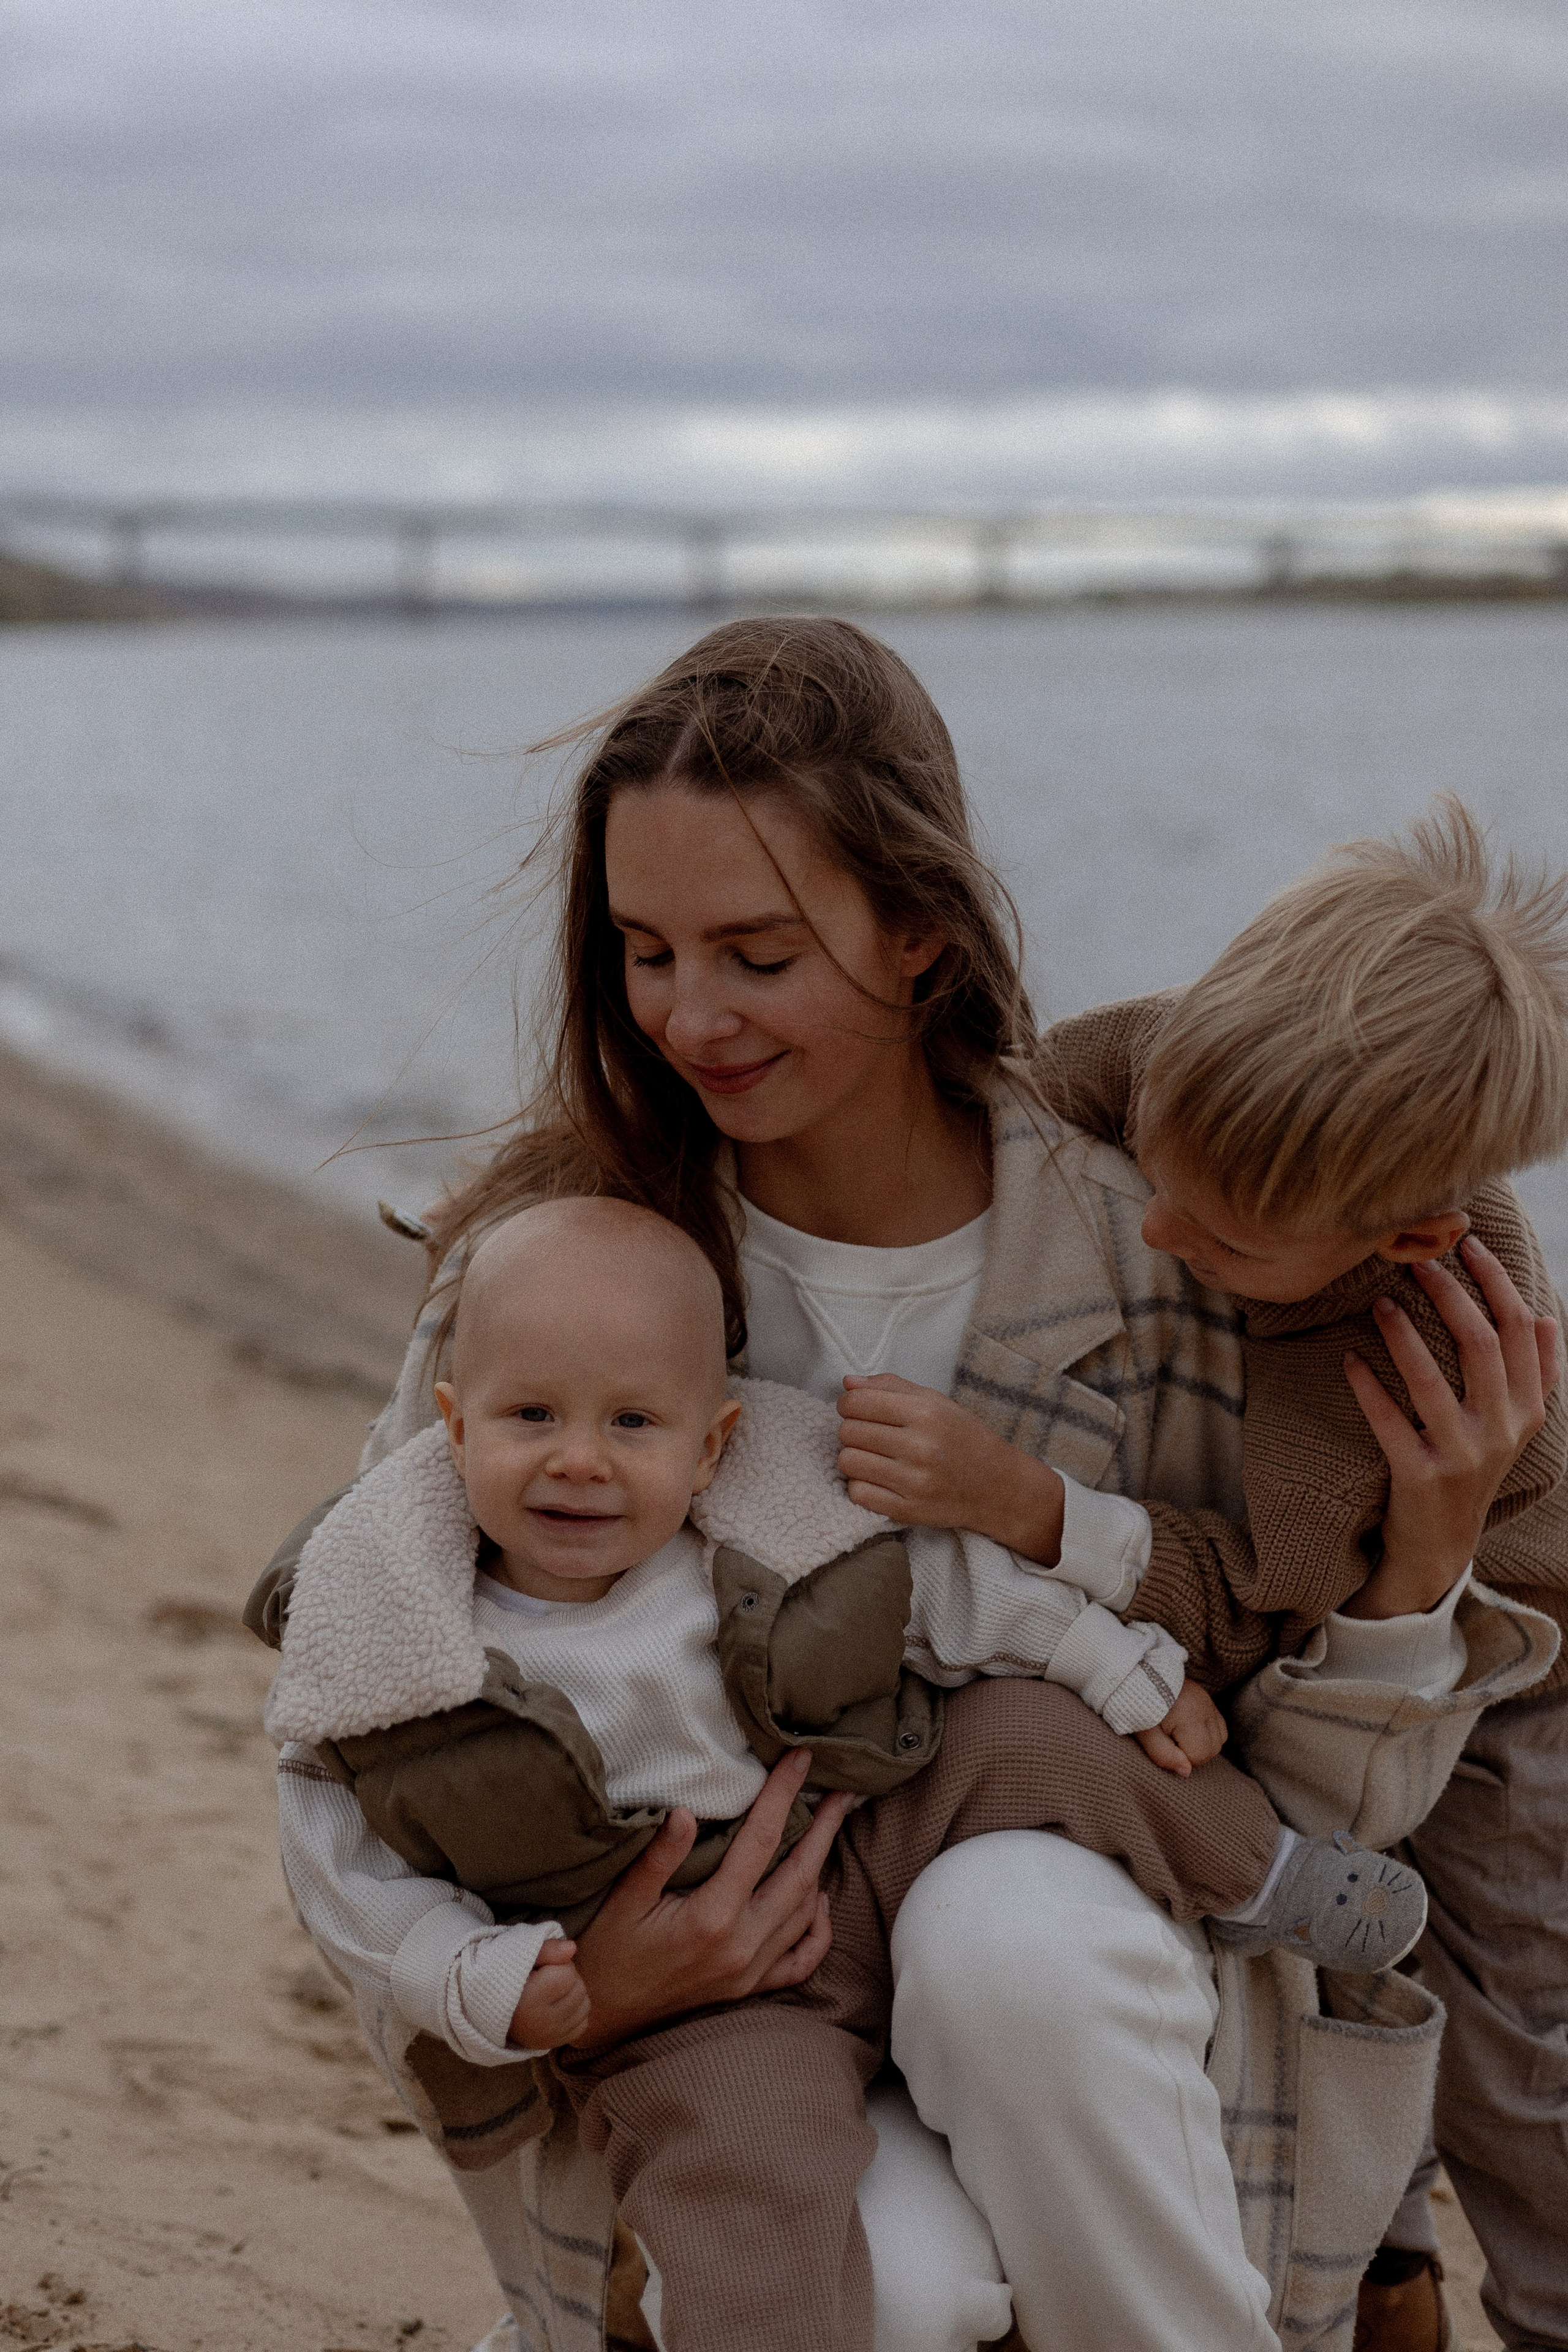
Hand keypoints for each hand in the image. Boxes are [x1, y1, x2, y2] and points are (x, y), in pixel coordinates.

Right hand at [508, 1939, 590, 2049]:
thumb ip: (547, 1949)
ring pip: (585, 2005)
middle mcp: (541, 2023)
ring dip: (574, 1994)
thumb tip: (573, 1947)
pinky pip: (583, 2023)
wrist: (494, 2012)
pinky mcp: (555, 2043)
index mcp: (529, 2000)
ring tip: (552, 1992)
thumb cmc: (510, 1979)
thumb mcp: (521, 1957)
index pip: (568, 1974)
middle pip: (579, 1989)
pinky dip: (575, 2012)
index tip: (543, 1968)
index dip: (559, 1965)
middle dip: (568, 1978)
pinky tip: (558, 2007)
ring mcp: (550, 2036)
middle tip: (547, 1979)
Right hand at [565, 1749, 853, 2050]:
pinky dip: (818, 1929)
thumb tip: (687, 1812)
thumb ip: (658, 1857)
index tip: (801, 1760)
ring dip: (822, 1868)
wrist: (599, 2016)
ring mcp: (748, 1972)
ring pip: (805, 1913)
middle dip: (824, 1829)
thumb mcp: (622, 1898)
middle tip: (843, 1793)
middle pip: (800, 1875)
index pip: (761, 1842)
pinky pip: (801, 1962)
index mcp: (712, 1917)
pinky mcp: (747, 1989)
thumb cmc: (604, 1951)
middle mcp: (741, 1946)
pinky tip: (819, 1900)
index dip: (783, 1795)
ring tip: (829, 1830)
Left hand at [837, 1374, 1065, 1563]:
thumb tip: (847, 1382)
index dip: (848, 1403)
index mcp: (926, 1413)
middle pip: (848, 1432)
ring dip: (854, 1457)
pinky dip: (860, 1484)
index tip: (856, 1408)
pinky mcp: (908, 1510)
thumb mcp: (937, 1402)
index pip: (857, 1402)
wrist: (998, 1487)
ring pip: (848, 1462)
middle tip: (869, 1433)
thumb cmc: (965, 1438)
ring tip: (873, 1455)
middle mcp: (919, 1447)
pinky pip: (857, 1493)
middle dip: (851, 1429)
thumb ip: (891, 1387)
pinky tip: (877, 1478)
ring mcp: (913, 1482)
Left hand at [1133, 1681, 1226, 1776]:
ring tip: (1178, 1734)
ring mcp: (1208, 1702)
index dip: (1180, 1756)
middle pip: (1213, 1749)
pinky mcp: (1207, 1698)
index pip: (1199, 1756)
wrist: (1137, 1676)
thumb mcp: (1145, 1734)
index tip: (1163, 1742)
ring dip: (1203, 1743)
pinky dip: (1208, 1732)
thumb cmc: (1139, 1707)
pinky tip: (1189, 1728)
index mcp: (1190, 1718)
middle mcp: (1205, 1709)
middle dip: (1193, 1752)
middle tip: (1170, 1740)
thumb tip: (1186, 1772)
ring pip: (1219, 1739)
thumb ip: (1164, 1755)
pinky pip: (1219, 1725)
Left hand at [1342, 1236, 1559, 1620]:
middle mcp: (1503, 1430)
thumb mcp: (1514, 1425)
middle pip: (1481, 1345)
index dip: (1497, 1281)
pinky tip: (1348, 1359)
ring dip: (1403, 1335)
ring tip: (1379, 1303)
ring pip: (1432, 1381)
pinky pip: (1389, 1424)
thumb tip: (1545, 1315)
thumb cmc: (1471, 1466)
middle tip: (1417, 1263)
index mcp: (1528, 1409)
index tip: (1469, 1245)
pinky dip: (1367, 1388)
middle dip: (1450, 1295)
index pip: (1521, 1330)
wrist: (1442, 1543)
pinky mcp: (1420, 1478)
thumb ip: (1535, 1373)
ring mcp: (1463, 1457)